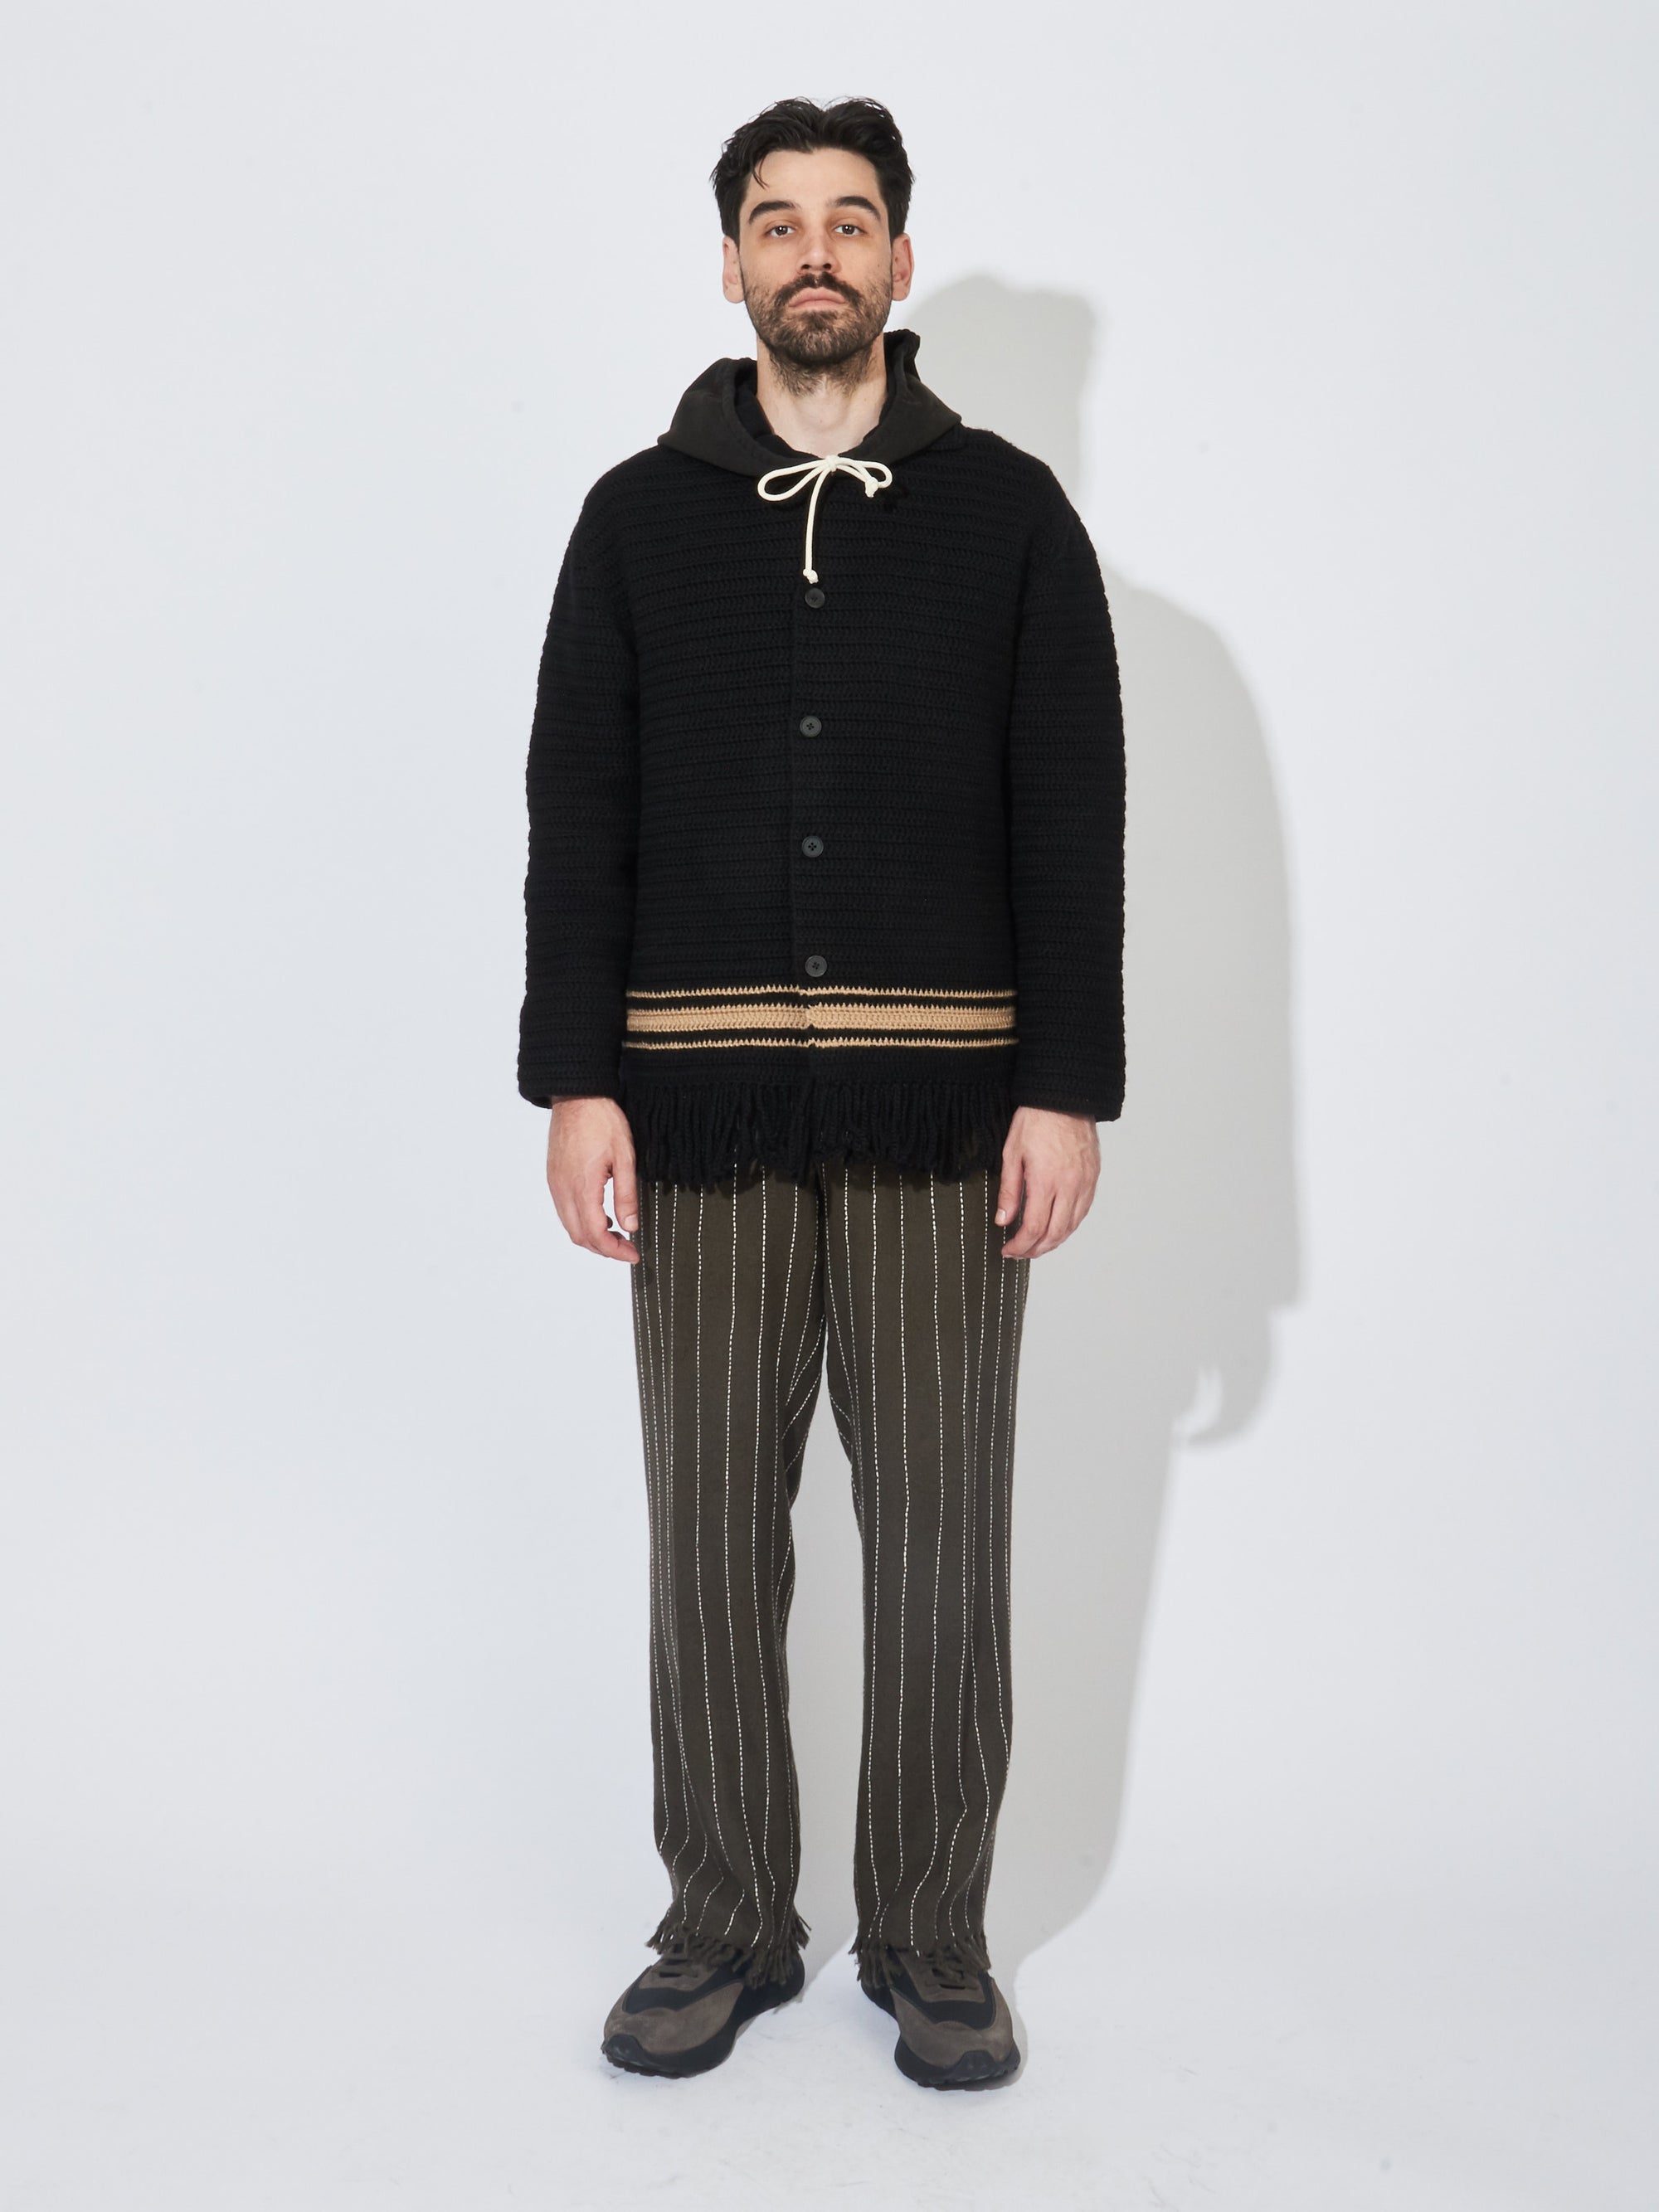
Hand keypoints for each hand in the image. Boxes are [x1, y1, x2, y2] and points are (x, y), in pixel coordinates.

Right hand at [546, 1097, 640, 1262]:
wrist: (577, 1095)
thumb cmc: (602, 1120)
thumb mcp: (625, 1157)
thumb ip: (626, 1195)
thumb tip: (630, 1226)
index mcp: (582, 1187)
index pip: (595, 1234)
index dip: (614, 1251)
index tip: (633, 1254)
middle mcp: (563, 1189)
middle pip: (579, 1236)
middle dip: (603, 1249)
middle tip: (627, 1248)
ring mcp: (555, 1183)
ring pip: (569, 1225)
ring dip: (591, 1236)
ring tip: (616, 1233)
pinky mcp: (553, 1177)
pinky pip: (564, 1210)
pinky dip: (581, 1221)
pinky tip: (600, 1214)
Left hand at [994, 1105, 1098, 1258]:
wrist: (1064, 1098)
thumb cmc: (1036, 1121)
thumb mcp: (1012, 1154)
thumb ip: (1009, 1191)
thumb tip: (1003, 1221)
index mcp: (1046, 1182)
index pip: (1034, 1228)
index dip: (1020, 1245)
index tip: (1008, 1250)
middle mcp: (1069, 1187)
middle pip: (1055, 1234)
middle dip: (1036, 1250)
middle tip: (1020, 1253)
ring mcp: (1084, 1183)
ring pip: (1072, 1226)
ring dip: (1054, 1241)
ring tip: (1037, 1245)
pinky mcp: (1093, 1178)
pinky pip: (1083, 1211)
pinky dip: (1069, 1226)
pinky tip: (1057, 1227)